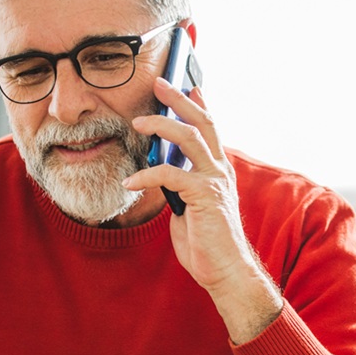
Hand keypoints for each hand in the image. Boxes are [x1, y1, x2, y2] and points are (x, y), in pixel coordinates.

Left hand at [125, 78, 282, 343]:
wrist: (224, 271)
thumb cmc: (205, 242)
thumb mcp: (187, 206)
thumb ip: (178, 185)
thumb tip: (157, 168)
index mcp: (218, 170)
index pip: (210, 127)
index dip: (196, 104)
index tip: (184, 85)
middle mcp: (220, 170)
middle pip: (202, 122)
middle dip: (179, 100)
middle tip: (158, 83)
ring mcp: (215, 181)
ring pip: (189, 139)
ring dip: (161, 126)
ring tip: (137, 123)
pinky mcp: (204, 196)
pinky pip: (171, 175)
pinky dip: (148, 174)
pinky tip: (131, 182)